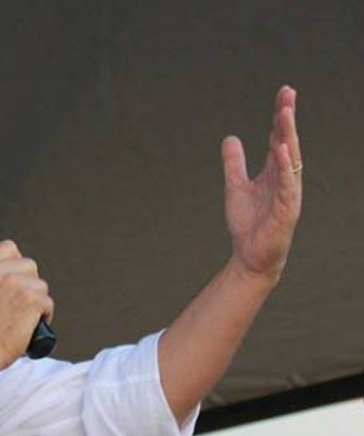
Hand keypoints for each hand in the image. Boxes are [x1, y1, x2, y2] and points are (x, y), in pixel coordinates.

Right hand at [0, 240, 52, 370]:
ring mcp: (15, 285)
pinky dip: (44, 316)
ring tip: (23, 317)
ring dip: (37, 301)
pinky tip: (30, 325)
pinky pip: (48, 302)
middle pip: (29, 265)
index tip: (15, 277)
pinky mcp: (31, 300)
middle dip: (28, 284)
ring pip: (40, 285)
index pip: (9, 248)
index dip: (16, 263)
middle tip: (19, 302)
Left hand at [222, 85, 302, 282]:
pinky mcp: (286, 210)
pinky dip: (286, 167)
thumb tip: (230, 138)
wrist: (250, 257)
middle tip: (288, 93)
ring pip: (291, 159)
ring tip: (285, 113)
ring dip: (288, 135)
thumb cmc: (248, 224)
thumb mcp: (235, 187)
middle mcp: (285, 179)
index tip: (284, 93)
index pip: (279, 138)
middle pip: (288, 142)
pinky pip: (287, 184)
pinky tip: (284, 150)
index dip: (280, 117)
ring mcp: (288, 193)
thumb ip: (234, 163)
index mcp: (274, 172)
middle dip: (287, 118)